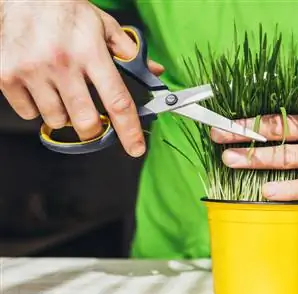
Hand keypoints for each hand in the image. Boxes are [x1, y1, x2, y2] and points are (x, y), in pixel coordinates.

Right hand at [0, 0, 163, 156]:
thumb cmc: (65, 10)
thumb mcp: (103, 25)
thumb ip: (129, 52)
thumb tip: (154, 72)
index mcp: (91, 52)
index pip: (117, 101)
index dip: (129, 130)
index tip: (136, 149)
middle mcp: (61, 63)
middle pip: (85, 122)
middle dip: (93, 127)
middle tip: (92, 117)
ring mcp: (32, 70)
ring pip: (56, 120)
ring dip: (64, 113)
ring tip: (62, 89)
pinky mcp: (6, 75)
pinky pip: (28, 113)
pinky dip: (37, 107)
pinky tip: (41, 85)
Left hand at [210, 87, 297, 200]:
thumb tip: (271, 105)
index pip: (285, 104)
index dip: (255, 110)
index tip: (230, 114)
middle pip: (282, 127)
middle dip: (247, 130)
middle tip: (219, 132)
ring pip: (291, 155)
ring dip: (257, 157)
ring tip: (230, 159)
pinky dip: (287, 188)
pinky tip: (265, 189)